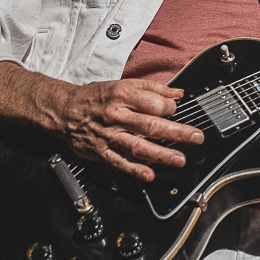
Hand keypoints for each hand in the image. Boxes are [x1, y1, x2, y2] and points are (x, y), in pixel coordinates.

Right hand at [59, 78, 204, 181]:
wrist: (64, 110)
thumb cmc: (96, 97)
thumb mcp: (122, 84)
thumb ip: (153, 88)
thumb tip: (178, 93)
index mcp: (123, 95)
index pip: (154, 103)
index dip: (170, 108)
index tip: (176, 111)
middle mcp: (116, 115)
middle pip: (150, 125)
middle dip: (176, 133)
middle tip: (196, 138)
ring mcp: (109, 135)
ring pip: (137, 146)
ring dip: (161, 155)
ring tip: (179, 160)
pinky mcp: (101, 151)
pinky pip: (120, 162)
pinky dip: (135, 170)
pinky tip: (149, 175)